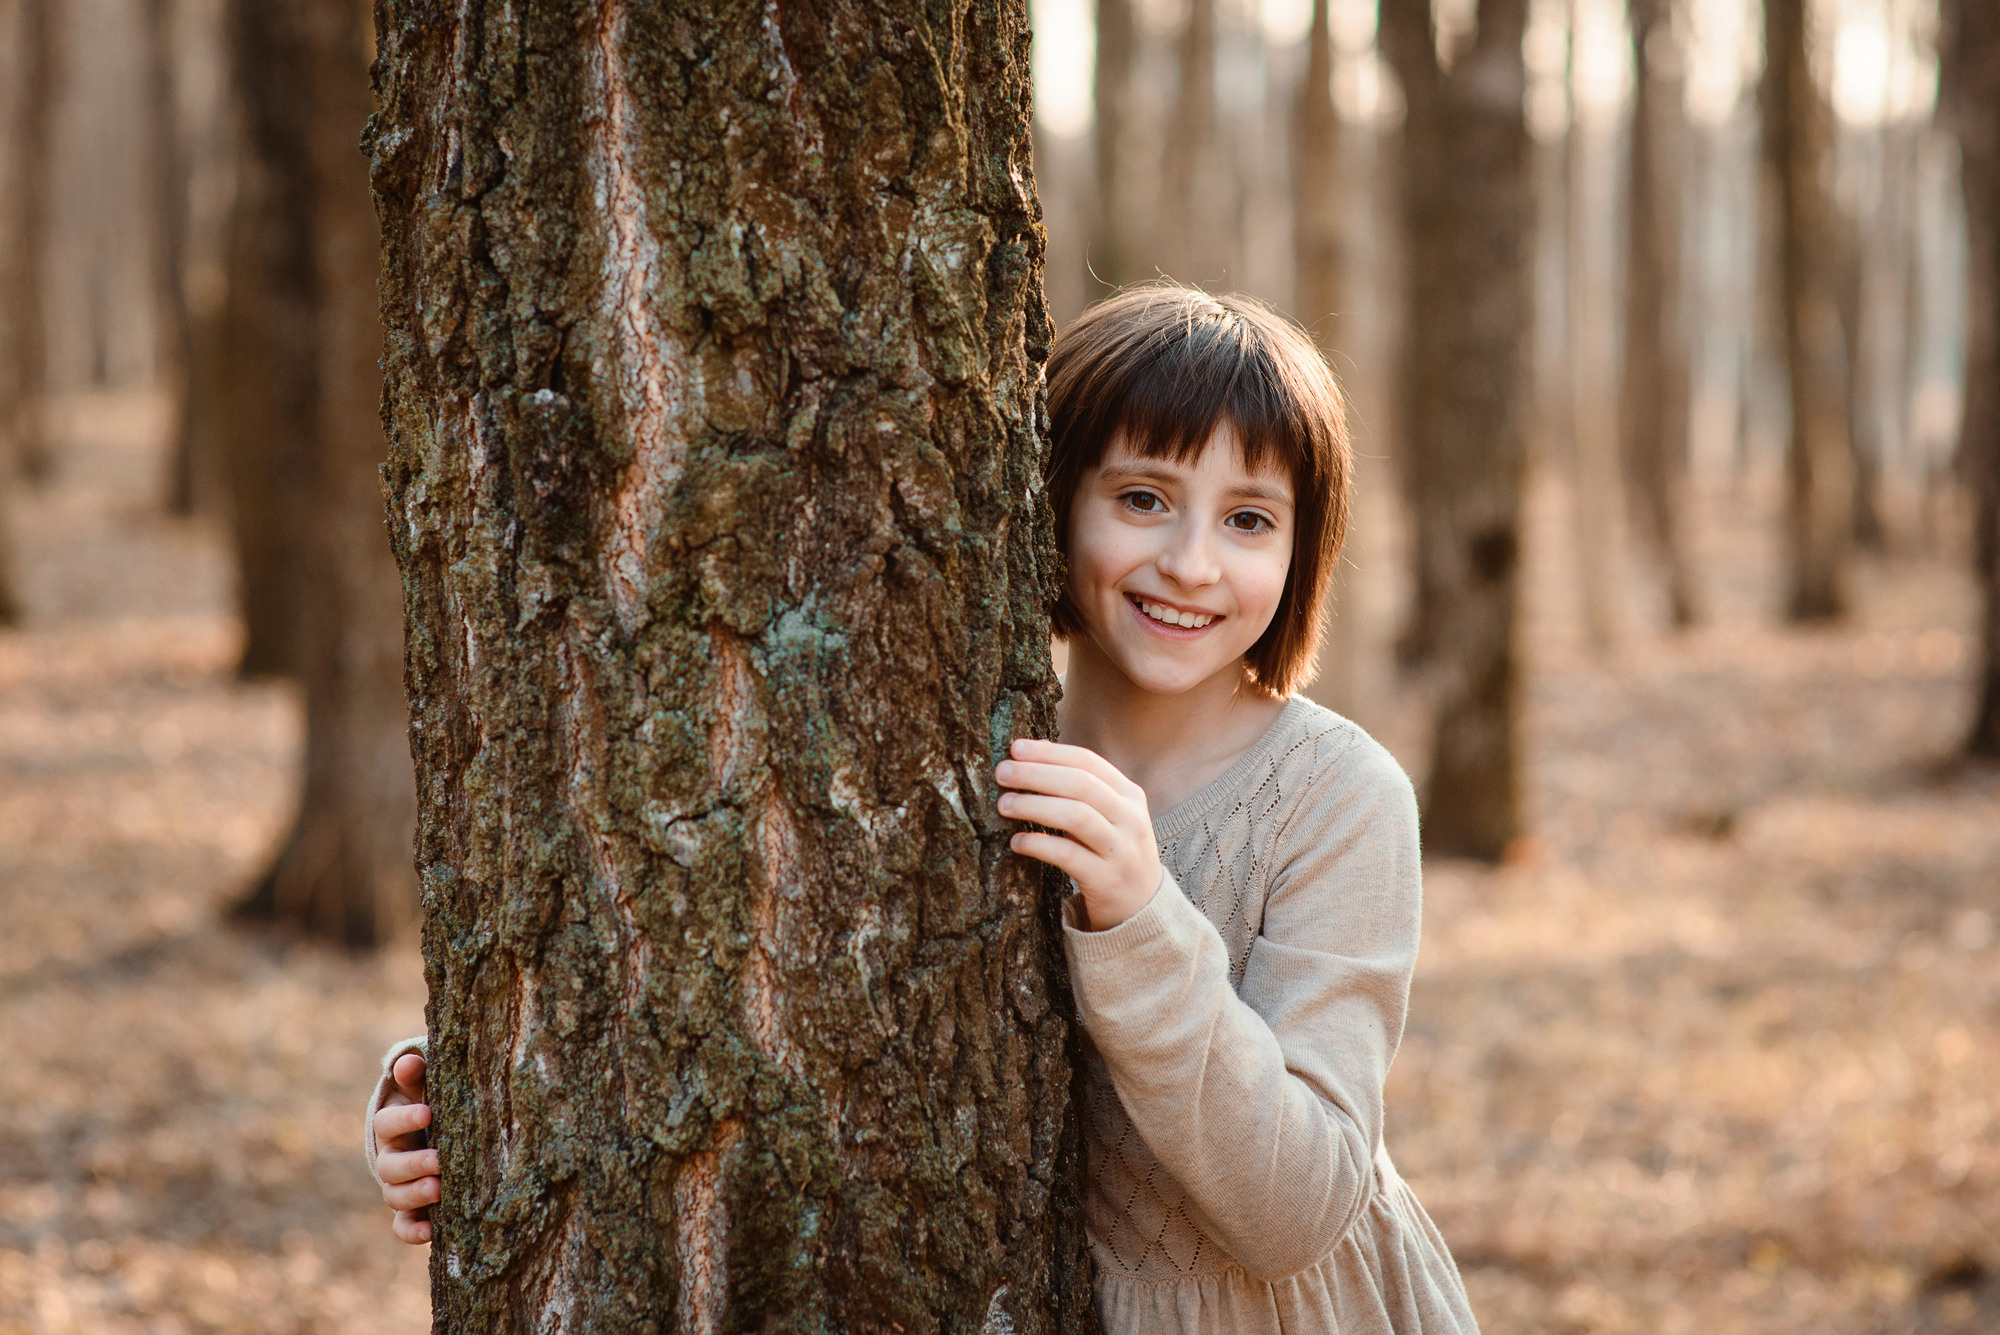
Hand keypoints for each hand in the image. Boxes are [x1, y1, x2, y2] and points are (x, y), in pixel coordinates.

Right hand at [373, 1052, 437, 1243]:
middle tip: (439, 1160)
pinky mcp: (410, 1211)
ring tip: (439, 1189)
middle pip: (390, 1166)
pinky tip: (431, 1232)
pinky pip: (402, 1226)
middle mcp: (390, 1158)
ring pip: (395, 1196)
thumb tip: (410, 1062)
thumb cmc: (429, 1105)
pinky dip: (412, 1231)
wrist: (429, 1135)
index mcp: (390, 1127)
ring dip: (415, 1194)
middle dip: (413, 1164)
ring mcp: (398, 1187)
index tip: (428, 1112)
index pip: (386, 1123)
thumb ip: (415, 1074)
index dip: (404, 1119)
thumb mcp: (421, 1087)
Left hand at [994, 738, 1162, 931]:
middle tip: (1002, 772)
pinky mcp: (1107, 881)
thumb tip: (1034, 752)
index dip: (1049, 752)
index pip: (1088, 761)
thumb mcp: (1111, 816)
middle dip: (1036, 773)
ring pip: (1076, 815)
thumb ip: (1082, 788)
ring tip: (1004, 804)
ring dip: (1034, 805)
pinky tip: (1017, 841)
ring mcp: (1121, 850)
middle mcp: (1130, 819)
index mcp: (1130, 795)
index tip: (1015, 748)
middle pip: (1080, 784)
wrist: (1143, 907)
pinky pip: (1068, 855)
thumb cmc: (1113, 852)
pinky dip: (1039, 844)